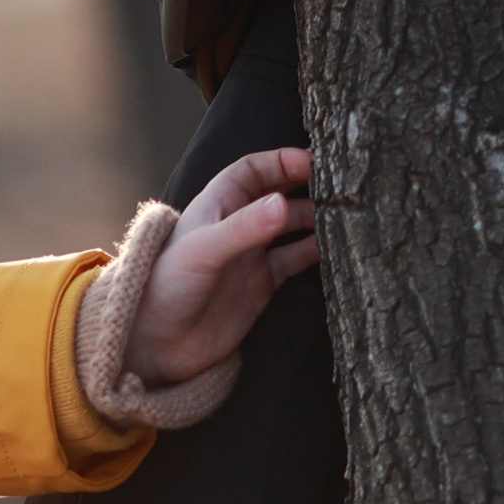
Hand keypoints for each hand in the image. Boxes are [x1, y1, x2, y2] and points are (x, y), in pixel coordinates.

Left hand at [123, 146, 316, 387]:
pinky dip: (315, 252)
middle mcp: (237, 225)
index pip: (253, 170)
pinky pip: (295, 260)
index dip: (281, 162)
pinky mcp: (261, 284)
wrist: (158, 341)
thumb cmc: (168, 285)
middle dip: (306, 187)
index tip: (312, 161)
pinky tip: (336, 249)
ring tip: (345, 216)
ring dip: (315, 219)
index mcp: (218, 205)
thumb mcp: (205, 249)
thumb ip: (244, 228)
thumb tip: (282, 204)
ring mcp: (251, 255)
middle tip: (339, 186)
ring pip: (291, 226)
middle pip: (278, 194)